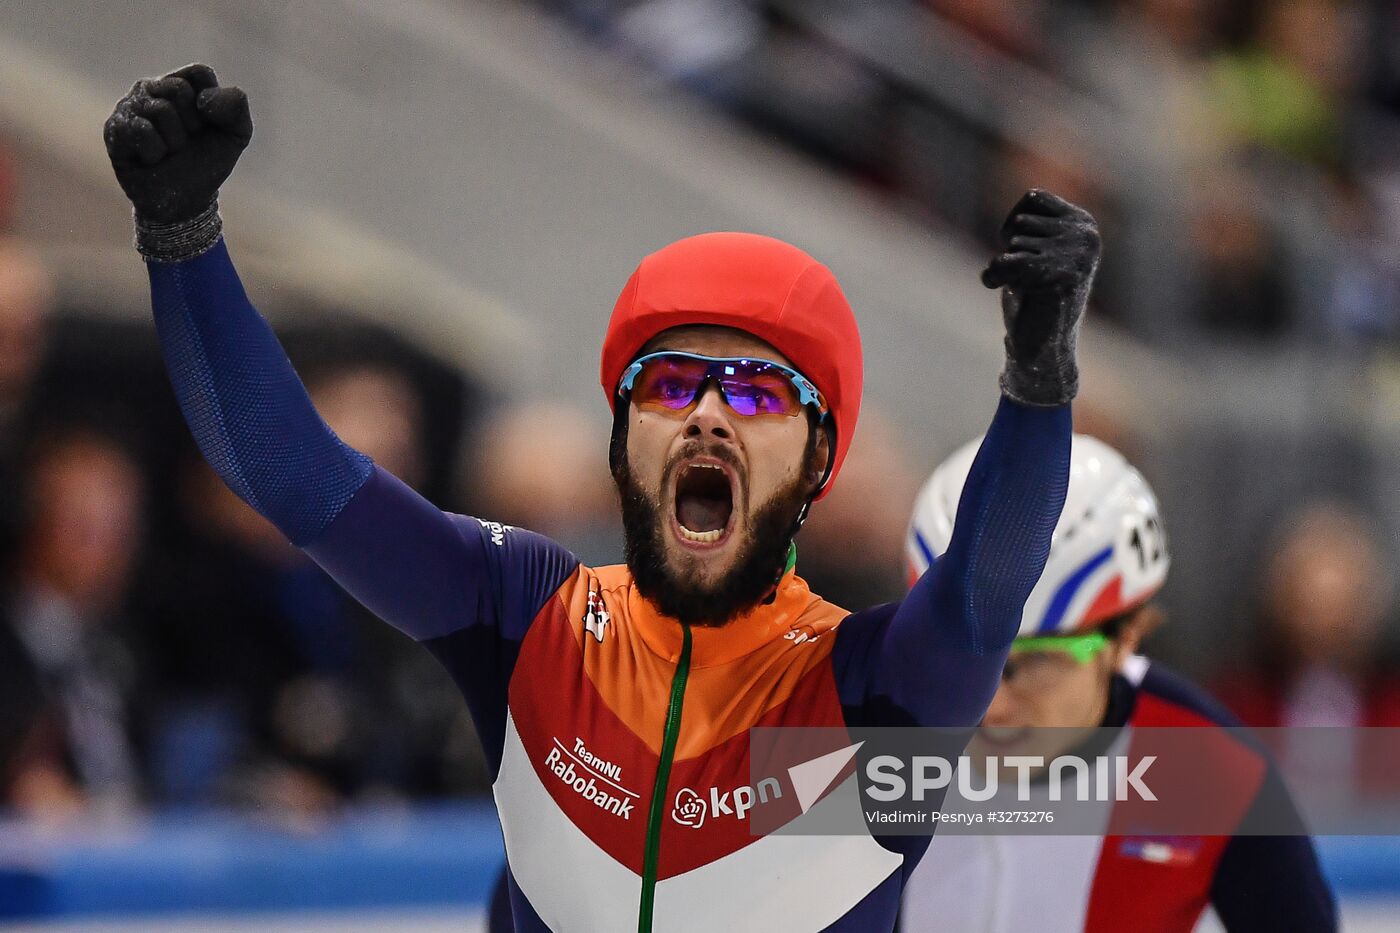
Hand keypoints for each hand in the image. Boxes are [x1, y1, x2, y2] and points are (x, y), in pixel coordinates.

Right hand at [103, 63, 251, 225]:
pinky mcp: (114, 127)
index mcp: (181, 85)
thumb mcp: (235, 134)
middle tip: (186, 141)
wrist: (185, 201)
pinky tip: (151, 159)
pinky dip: (156, 152)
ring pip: (159, 110)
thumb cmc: (207, 162)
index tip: (208, 125)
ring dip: (174, 142)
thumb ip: (235, 106)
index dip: (211, 104)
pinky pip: (142, 131)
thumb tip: (203, 99)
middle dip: (192, 124)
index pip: (199, 72)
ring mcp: (129, 106)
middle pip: (177, 89)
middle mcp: (152, 89)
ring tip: (169, 151)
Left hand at [981, 189, 1099, 406]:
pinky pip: (1006, 262)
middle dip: (1010, 251)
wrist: (1044, 348)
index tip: (1023, 253)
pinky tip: (997, 288)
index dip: (1012, 226)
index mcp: (1084, 224)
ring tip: (1026, 290)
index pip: (1032, 198)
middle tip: (1027, 280)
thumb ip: (1038, 222)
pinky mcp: (1058, 277)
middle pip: (1019, 223)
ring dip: (1006, 268)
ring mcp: (1076, 256)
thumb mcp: (1041, 248)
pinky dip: (993, 276)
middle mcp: (1086, 235)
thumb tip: (1030, 195)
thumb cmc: (1034, 297)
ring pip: (1011, 244)